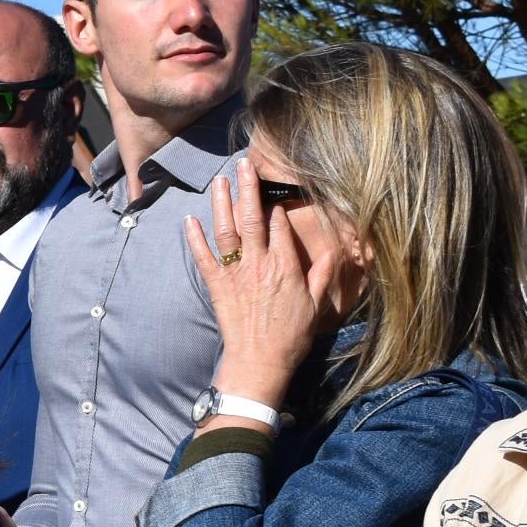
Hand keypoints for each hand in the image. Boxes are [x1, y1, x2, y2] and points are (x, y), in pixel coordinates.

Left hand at [185, 160, 333, 412]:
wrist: (260, 362)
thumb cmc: (291, 336)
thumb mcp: (316, 304)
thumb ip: (323, 273)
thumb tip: (338, 250)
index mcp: (285, 266)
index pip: (278, 225)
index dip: (275, 204)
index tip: (273, 187)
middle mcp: (258, 264)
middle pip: (252, 218)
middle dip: (248, 188)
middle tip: (244, 164)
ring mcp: (235, 273)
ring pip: (226, 231)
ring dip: (221, 204)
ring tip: (219, 181)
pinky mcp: (216, 286)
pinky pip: (203, 257)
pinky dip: (194, 238)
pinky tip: (188, 219)